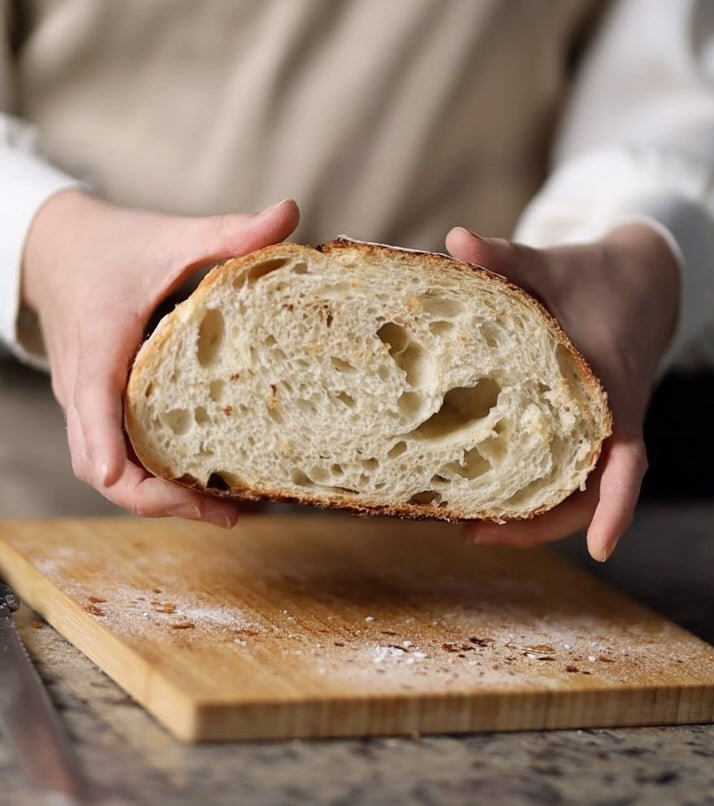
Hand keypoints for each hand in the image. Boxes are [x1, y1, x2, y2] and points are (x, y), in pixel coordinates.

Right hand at [22, 189, 298, 525]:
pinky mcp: (100, 411)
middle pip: (102, 464)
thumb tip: (290, 211)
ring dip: (162, 498)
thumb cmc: (113, 249)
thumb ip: (228, 232)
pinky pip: (120, 458)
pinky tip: (207, 484)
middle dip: (157, 497)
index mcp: (99, 344)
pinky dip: (156, 480)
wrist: (59, 250)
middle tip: (224, 513)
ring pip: (111, 472)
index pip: (95, 405)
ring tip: (228, 512)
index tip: (131, 478)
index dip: (108, 445)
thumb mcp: (170, 239)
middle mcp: (85, 387)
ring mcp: (88, 406)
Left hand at [445, 224, 679, 560]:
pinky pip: (566, 470)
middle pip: (591, 493)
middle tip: (475, 535)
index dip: (617, 506)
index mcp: (611, 388)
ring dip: (531, 516)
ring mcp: (598, 426)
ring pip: (576, 490)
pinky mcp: (582, 425)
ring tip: (470, 525)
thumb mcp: (549, 265)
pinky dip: (531, 488)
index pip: (625, 459)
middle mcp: (611, 418)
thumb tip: (455, 239)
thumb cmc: (592, 277)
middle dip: (541, 525)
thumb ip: (505, 257)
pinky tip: (484, 491)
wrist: (637, 280)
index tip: (601, 550)